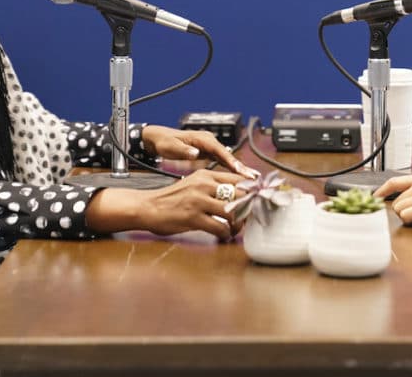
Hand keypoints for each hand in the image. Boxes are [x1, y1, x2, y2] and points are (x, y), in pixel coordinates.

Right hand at [89, 169, 246, 239]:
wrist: (148, 207)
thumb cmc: (172, 198)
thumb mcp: (193, 185)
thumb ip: (213, 187)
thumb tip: (238, 194)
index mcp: (206, 176)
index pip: (238, 179)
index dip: (254, 190)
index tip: (263, 198)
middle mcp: (204, 185)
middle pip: (240, 194)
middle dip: (250, 208)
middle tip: (251, 217)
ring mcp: (199, 201)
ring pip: (232, 212)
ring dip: (238, 224)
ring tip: (235, 229)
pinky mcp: (193, 218)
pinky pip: (219, 227)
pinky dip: (225, 234)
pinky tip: (223, 235)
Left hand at [142, 125, 257, 178]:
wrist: (160, 139)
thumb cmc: (165, 142)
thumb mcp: (171, 146)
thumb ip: (184, 150)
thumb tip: (195, 153)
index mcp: (202, 138)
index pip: (219, 150)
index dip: (230, 160)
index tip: (239, 169)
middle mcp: (210, 142)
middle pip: (228, 155)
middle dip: (241, 166)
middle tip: (254, 177)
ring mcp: (211, 148)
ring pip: (228, 160)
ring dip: (240, 170)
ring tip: (253, 180)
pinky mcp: (209, 155)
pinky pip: (223, 163)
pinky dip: (232, 171)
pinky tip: (241, 179)